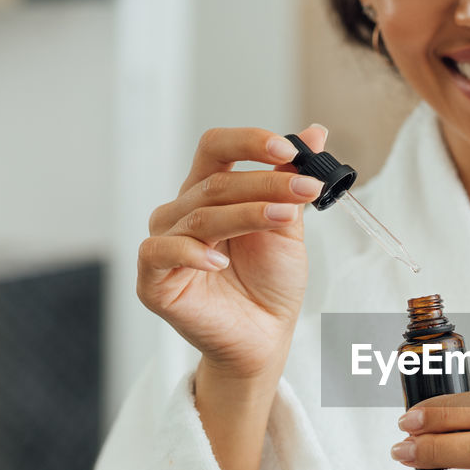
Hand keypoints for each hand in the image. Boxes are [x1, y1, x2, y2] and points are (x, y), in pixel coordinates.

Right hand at [138, 125, 327, 379]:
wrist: (265, 337)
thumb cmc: (271, 283)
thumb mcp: (289, 226)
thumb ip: (292, 181)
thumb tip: (316, 133)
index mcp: (209, 192)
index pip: (217, 148)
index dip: (250, 142)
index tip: (290, 151)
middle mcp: (182, 212)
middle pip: (216, 182)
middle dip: (267, 184)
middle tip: (307, 190)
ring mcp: (163, 243)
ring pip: (201, 216)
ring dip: (247, 213)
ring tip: (285, 219)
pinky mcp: (153, 280)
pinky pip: (160, 252)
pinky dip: (191, 252)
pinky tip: (220, 260)